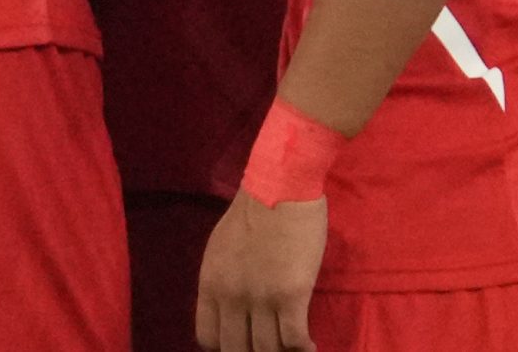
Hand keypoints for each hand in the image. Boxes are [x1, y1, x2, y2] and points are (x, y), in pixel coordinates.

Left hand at [194, 192, 325, 351]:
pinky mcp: (291, 295)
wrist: (282, 183)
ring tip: (294, 348)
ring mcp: (260, 297)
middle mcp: (231, 295)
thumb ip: (223, 278)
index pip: (207, 337)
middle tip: (270, 346)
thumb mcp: (222, 246)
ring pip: (266, 350)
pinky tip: (310, 345)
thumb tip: (230, 306)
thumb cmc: (256, 208)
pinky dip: (303, 348)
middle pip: (235, 350)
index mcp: (210, 282)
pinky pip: (294, 340)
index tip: (243, 342)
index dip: (226, 347)